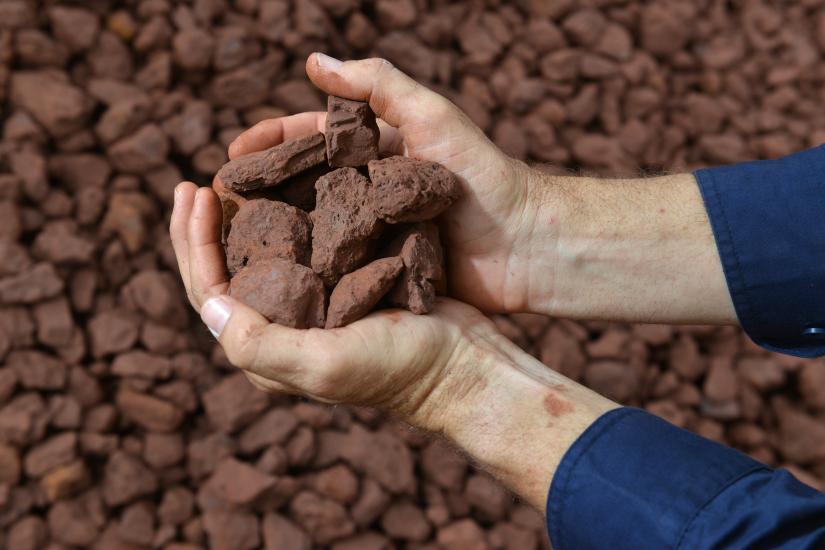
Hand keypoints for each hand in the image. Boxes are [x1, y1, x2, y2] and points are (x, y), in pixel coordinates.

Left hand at [170, 181, 499, 426]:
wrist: (463, 363)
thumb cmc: (399, 367)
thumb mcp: (325, 363)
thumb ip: (261, 344)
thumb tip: (207, 304)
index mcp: (268, 352)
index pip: (208, 294)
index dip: (193, 244)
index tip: (194, 193)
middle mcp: (283, 330)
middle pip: (225, 275)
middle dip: (202, 230)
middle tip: (193, 185)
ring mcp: (313, 309)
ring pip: (259, 260)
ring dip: (237, 222)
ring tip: (227, 182)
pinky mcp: (344, 289)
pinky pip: (299, 250)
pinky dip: (283, 219)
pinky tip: (281, 191)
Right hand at [225, 53, 554, 313]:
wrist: (527, 246)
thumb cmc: (483, 176)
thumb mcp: (433, 117)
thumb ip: (379, 85)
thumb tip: (312, 61)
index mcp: (376, 149)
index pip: (308, 139)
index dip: (268, 144)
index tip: (229, 158)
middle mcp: (367, 190)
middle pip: (300, 185)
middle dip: (258, 192)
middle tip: (217, 206)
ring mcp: (373, 233)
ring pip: (311, 229)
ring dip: (273, 234)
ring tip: (231, 246)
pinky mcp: (381, 271)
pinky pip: (335, 270)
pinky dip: (305, 273)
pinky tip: (271, 282)